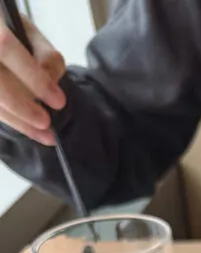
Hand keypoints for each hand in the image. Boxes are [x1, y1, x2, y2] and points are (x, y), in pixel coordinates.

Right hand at [0, 16, 65, 144]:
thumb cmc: (11, 34)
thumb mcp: (30, 34)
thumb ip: (46, 55)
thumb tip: (52, 82)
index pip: (6, 48)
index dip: (33, 77)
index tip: (59, 101)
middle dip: (22, 106)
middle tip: (46, 123)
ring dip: (18, 122)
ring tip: (45, 135)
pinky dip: (12, 120)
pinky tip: (30, 129)